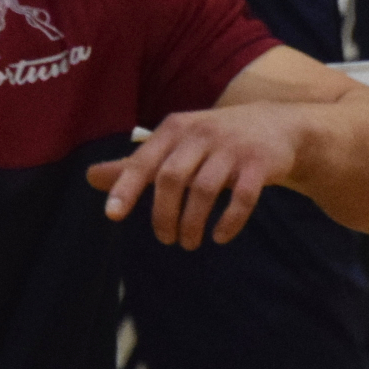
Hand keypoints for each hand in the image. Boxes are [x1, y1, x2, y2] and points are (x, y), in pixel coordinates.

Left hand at [86, 102, 303, 249]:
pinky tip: (219, 237)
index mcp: (176, 128)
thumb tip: (90, 177)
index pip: (145, 159)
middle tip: (165, 239)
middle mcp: (202, 133)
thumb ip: (136, 163)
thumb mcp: (175, 144)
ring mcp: (233, 148)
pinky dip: (228, 222)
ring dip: (193, 223)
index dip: (127, 187)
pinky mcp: (260, 164)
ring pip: (205, 190)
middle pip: (172, 177)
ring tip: (189, 242)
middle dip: (163, 214)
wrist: (278, 126)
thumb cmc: (215, 140)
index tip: (112, 215)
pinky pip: (242, 197)